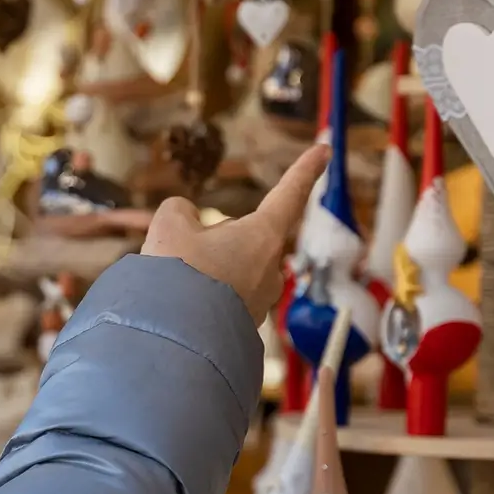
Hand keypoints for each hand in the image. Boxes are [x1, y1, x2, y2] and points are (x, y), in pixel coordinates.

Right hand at [142, 145, 329, 325]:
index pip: (289, 195)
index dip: (305, 170)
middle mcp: (270, 269)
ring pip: (230, 269)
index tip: (325, 150)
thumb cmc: (177, 278)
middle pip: (244, 237)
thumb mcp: (168, 227)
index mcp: (263, 237)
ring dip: (204, 270)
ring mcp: (260, 301)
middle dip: (214, 239)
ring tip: (173, 284)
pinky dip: (201, 297)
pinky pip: (222, 300)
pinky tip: (177, 306)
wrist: (172, 342)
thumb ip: (180, 212)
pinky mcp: (243, 327)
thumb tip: (186, 219)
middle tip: (179, 251)